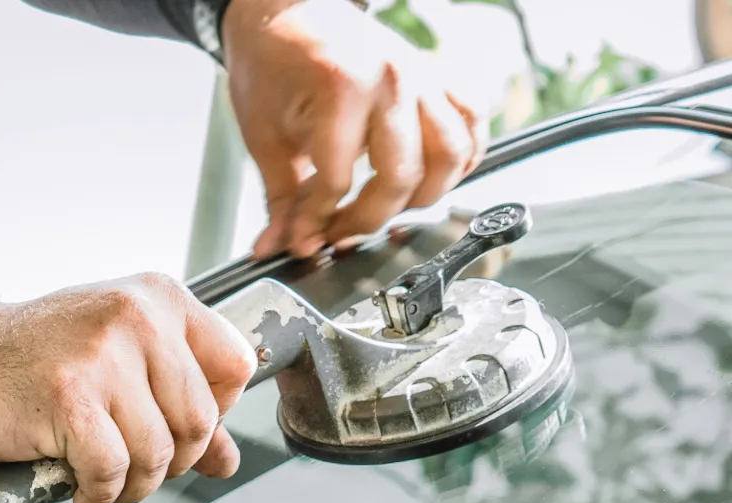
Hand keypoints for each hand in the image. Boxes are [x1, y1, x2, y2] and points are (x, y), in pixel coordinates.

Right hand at [0, 273, 257, 502]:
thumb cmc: (45, 359)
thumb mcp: (125, 365)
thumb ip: (180, 408)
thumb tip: (226, 460)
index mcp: (160, 300)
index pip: (235, 367)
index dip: (217, 413)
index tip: (179, 426)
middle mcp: (137, 318)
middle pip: (199, 421)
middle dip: (172, 462)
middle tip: (136, 465)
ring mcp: (102, 356)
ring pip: (157, 453)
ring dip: (133, 484)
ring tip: (105, 478)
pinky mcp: (70, 398)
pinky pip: (112, 470)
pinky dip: (100, 492)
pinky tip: (81, 485)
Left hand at [222, 0, 486, 257]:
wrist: (286, 12)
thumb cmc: (273, 65)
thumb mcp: (264, 138)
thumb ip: (280, 199)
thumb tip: (279, 246)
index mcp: (342, 89)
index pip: (339, 183)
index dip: (319, 222)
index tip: (306, 240)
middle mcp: (392, 80)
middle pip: (401, 179)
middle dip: (368, 220)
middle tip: (341, 233)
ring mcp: (422, 76)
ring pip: (450, 157)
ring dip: (422, 197)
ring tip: (387, 209)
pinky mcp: (436, 76)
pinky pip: (471, 123)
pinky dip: (461, 159)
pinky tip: (431, 178)